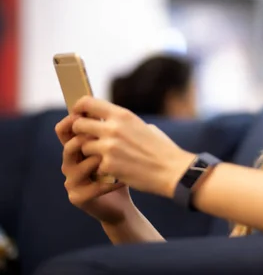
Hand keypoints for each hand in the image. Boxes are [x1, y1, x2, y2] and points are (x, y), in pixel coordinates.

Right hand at [56, 115, 132, 224]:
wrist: (121, 202)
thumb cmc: (120, 170)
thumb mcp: (115, 146)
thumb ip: (109, 129)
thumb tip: (111, 108)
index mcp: (76, 148)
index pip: (64, 131)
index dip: (72, 121)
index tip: (88, 114)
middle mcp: (69, 164)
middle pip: (69, 146)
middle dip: (89, 140)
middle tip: (106, 138)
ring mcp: (71, 181)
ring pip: (82, 165)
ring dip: (102, 162)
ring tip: (117, 161)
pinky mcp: (77, 197)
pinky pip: (93, 186)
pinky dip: (111, 182)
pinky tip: (124, 180)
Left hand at [70, 96, 195, 197]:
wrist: (173, 171)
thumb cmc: (162, 149)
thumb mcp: (145, 127)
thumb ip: (124, 124)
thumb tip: (111, 121)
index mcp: (122, 115)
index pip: (87, 103)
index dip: (78, 108)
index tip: (78, 115)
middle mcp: (113, 129)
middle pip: (78, 125)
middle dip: (79, 133)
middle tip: (87, 139)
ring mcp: (109, 148)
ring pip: (83, 147)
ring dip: (90, 153)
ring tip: (104, 157)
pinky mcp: (108, 166)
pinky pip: (95, 166)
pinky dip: (102, 170)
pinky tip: (115, 171)